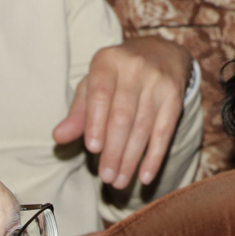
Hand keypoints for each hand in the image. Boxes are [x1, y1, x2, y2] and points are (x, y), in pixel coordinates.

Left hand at [53, 38, 192, 191]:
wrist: (160, 54)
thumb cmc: (117, 76)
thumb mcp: (94, 85)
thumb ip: (78, 112)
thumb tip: (59, 137)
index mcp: (108, 61)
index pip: (100, 94)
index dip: (96, 122)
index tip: (93, 149)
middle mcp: (135, 67)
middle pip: (123, 116)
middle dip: (114, 150)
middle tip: (106, 177)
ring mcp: (158, 81)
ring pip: (143, 127)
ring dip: (131, 159)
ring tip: (119, 181)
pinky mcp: (175, 96)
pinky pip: (164, 131)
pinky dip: (154, 157)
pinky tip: (144, 176)